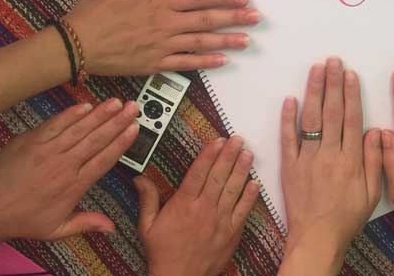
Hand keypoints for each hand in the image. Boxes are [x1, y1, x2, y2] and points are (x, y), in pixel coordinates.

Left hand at [0, 99, 138, 240]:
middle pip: (96, 139)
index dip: (121, 142)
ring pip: (79, 128)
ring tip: (115, 102)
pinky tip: (86, 106)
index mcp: (73, 185)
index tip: (135, 128)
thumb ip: (86, 223)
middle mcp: (64, 165)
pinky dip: (71, 114)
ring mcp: (47, 150)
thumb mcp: (56, 229)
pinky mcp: (31, 140)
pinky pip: (56, 123)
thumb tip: (112, 227)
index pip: (104, 159)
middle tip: (132, 107)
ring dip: (99, 114)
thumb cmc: (22, 220)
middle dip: (117, 121)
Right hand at [64, 0, 256, 75]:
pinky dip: (205, 62)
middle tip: (255, 18)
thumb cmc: (96, 12)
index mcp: (161, 2)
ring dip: (226, 41)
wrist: (76, 44)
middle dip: (234, 18)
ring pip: (201, 43)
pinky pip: (186, 64)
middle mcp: (166, 24)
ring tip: (246, 40)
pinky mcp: (154, 64)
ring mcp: (162, 47)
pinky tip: (221, 60)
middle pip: (207, 21)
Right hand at [134, 136, 259, 275]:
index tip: (217, 140)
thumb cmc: (163, 254)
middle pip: (219, 176)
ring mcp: (220, 221)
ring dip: (242, 170)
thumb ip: (147, 199)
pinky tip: (255, 182)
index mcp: (184, 205)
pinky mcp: (231, 232)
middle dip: (229, 155)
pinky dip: (250, 196)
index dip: (209, 154)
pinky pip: (243, 211)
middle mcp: (204, 209)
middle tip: (237, 139)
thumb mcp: (148, 226)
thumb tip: (139, 178)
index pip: (198, 173)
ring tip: (248, 153)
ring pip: (233, 190)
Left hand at [279, 58, 381, 273]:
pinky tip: (290, 99)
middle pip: (331, 112)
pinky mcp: (289, 166)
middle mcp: (328, 153)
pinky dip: (287, 118)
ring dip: (313, 91)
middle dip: (333, 83)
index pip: (351, 118)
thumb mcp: (372, 193)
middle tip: (333, 61)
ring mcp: (306, 158)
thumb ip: (375, 160)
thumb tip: (376, 130)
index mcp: (350, 159)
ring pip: (310, 119)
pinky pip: (287, 138)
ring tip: (316, 69)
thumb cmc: (348, 218)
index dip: (351, 93)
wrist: (317, 238)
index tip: (350, 73)